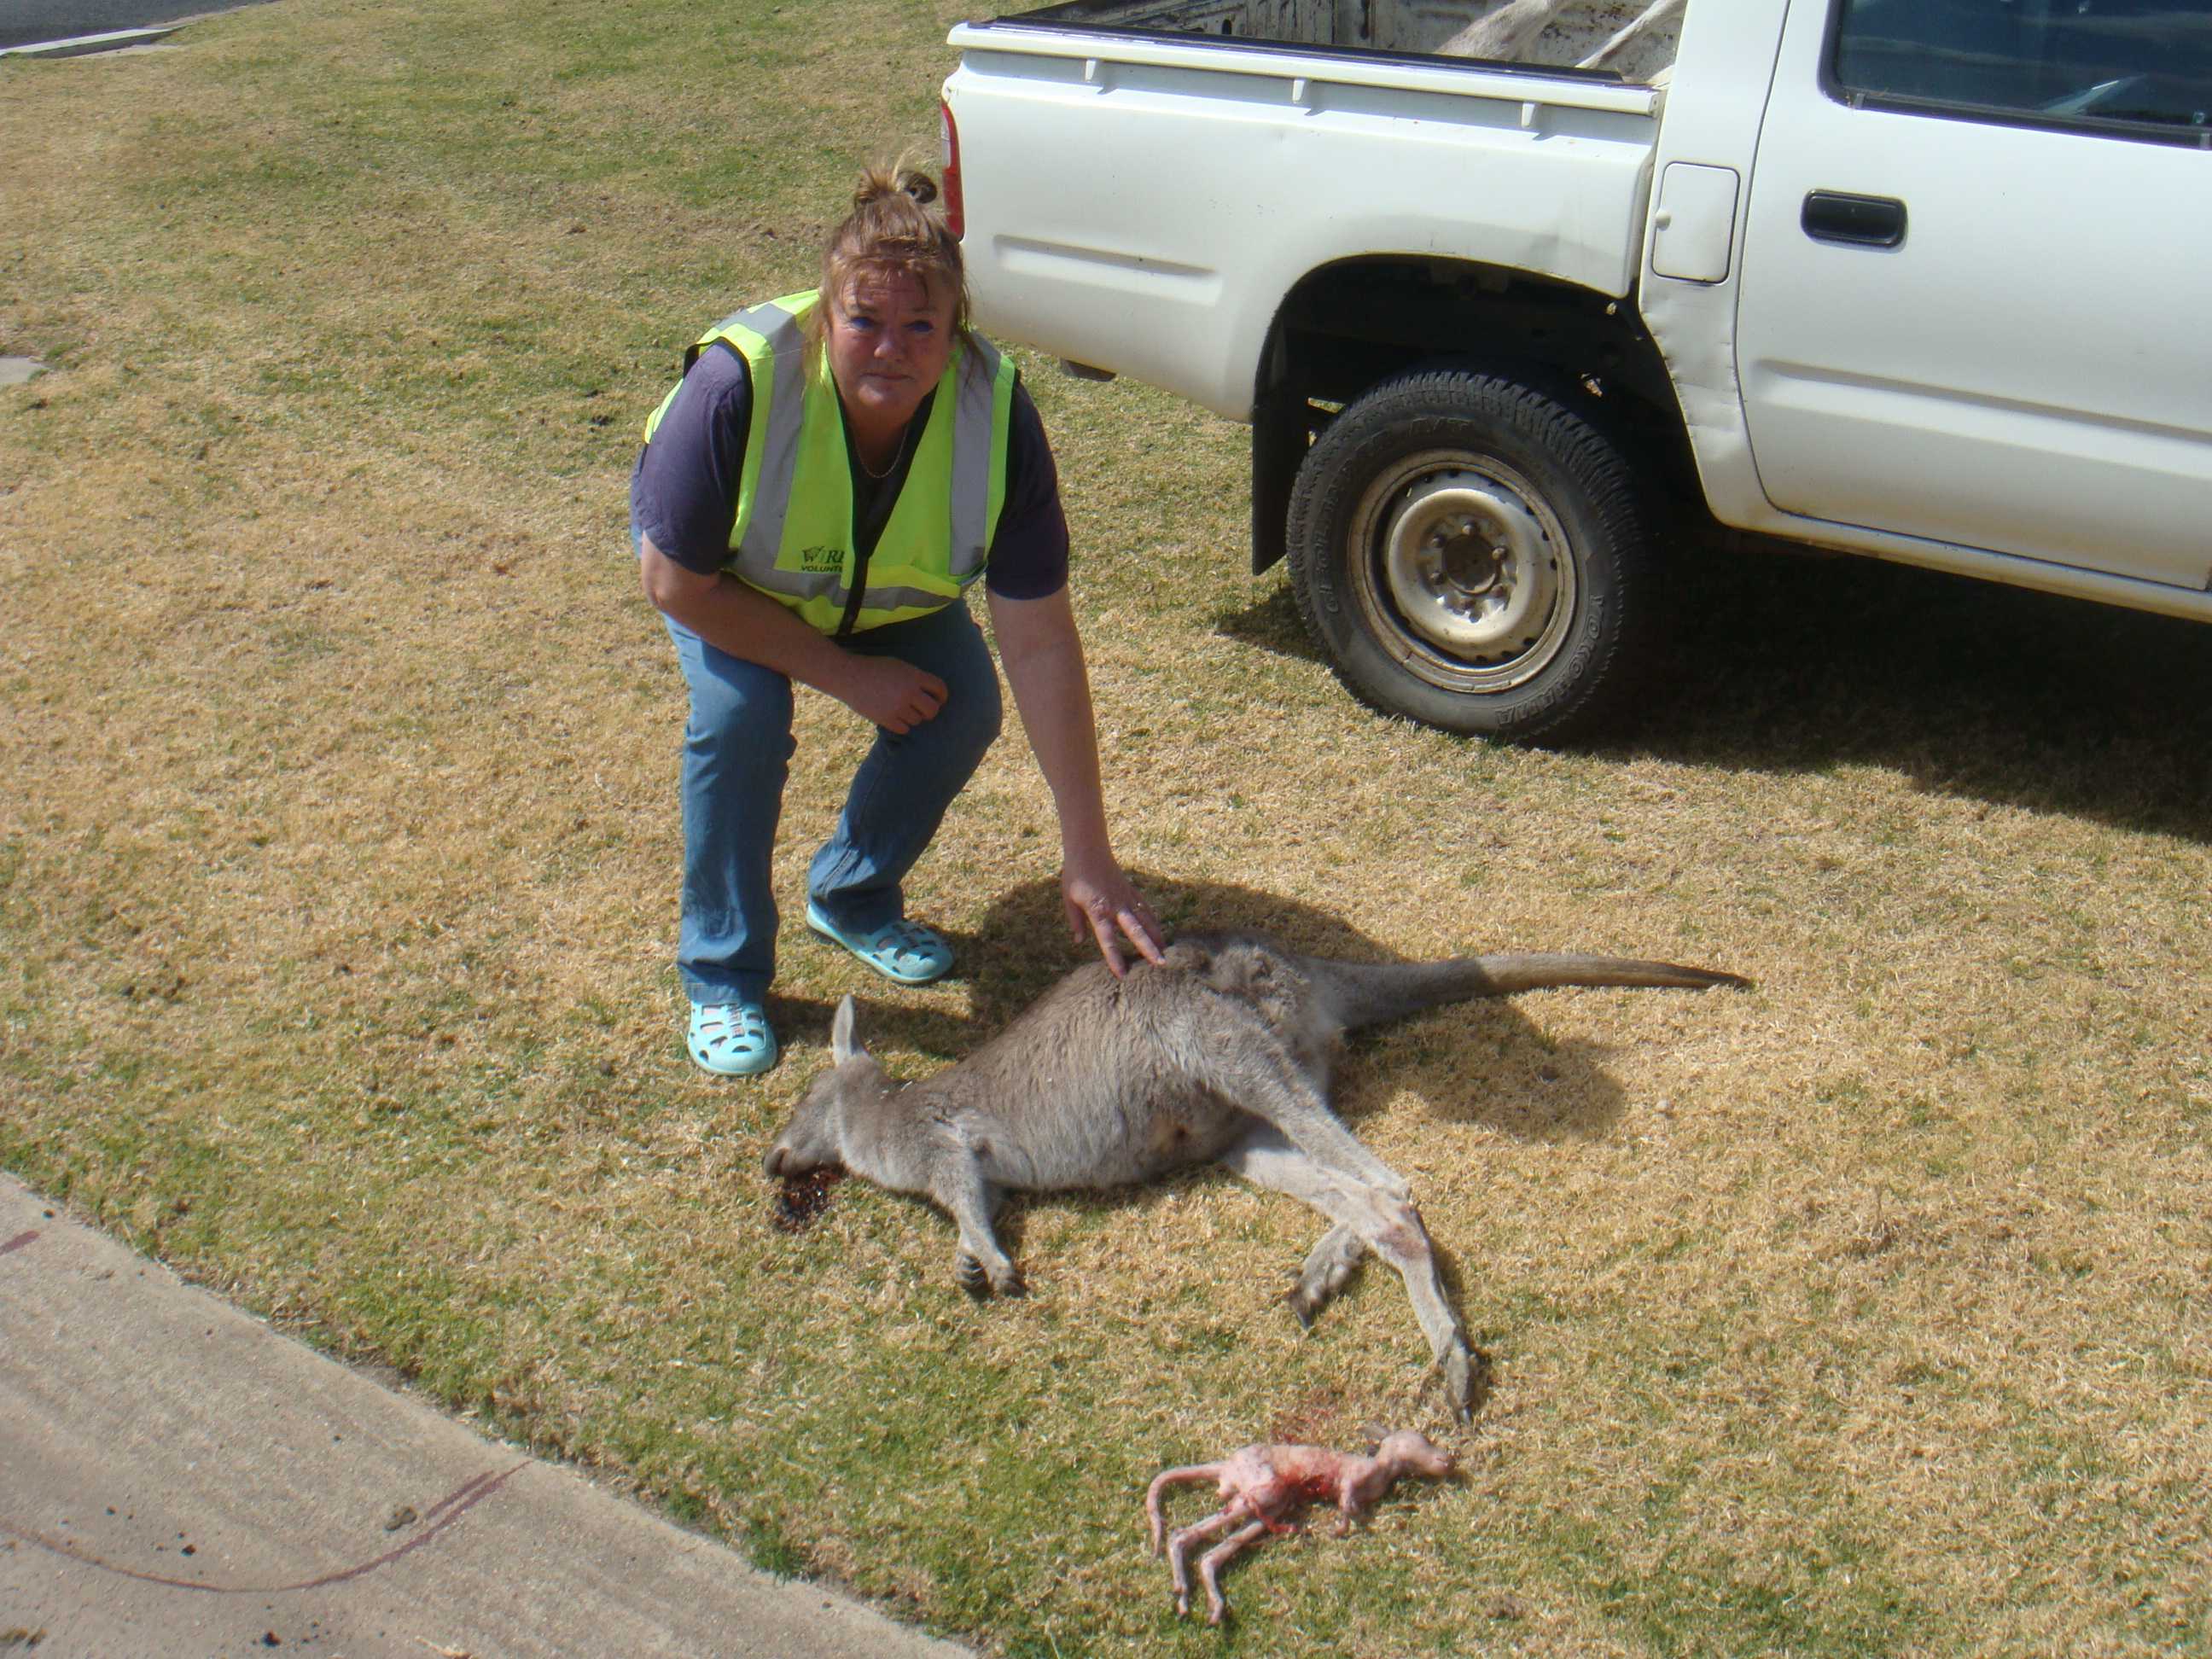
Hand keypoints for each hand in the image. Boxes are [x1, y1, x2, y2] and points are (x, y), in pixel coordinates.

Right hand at [839, 655, 946, 733]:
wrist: (848, 675)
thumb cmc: (874, 669)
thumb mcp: (898, 666)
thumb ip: (915, 678)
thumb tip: (930, 694)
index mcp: (914, 675)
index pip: (940, 688)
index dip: (942, 696)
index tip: (939, 700)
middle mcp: (909, 692)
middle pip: (932, 710)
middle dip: (930, 712)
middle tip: (923, 711)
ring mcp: (898, 706)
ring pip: (917, 721)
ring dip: (912, 717)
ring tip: (900, 710)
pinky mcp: (886, 719)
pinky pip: (904, 729)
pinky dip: (901, 726)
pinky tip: (894, 717)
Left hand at [1062, 859, 1166, 977]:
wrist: (1088, 850)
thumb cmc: (1075, 875)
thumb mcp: (1069, 899)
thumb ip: (1076, 921)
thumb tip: (1079, 941)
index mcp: (1098, 911)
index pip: (1108, 939)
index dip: (1114, 957)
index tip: (1122, 974)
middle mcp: (1115, 906)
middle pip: (1135, 931)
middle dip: (1148, 948)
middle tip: (1160, 964)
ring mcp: (1126, 898)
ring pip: (1145, 920)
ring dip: (1156, 936)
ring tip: (1166, 952)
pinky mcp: (1131, 891)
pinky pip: (1145, 908)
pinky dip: (1153, 920)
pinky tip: (1159, 931)